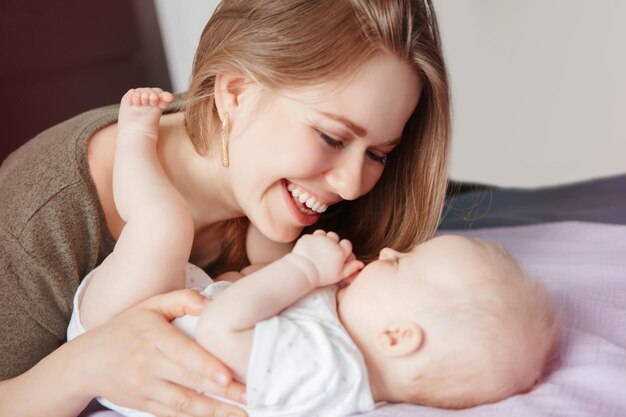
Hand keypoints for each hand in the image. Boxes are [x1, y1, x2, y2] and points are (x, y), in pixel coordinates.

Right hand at [72, 289, 246, 416]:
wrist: (87, 362)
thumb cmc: (126, 328)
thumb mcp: (151, 305)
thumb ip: (182, 300)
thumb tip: (211, 305)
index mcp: (154, 338)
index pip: (184, 355)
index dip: (206, 368)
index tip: (228, 377)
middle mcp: (149, 366)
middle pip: (190, 382)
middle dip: (222, 394)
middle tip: (249, 398)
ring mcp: (146, 389)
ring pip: (184, 404)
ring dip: (214, 413)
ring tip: (241, 415)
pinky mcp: (144, 405)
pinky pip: (173, 415)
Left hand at [292, 230, 362, 286]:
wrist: (302, 271)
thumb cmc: (321, 276)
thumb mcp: (338, 275)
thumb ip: (351, 268)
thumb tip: (361, 264)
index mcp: (340, 251)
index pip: (347, 244)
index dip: (343, 249)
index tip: (338, 254)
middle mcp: (331, 242)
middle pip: (335, 236)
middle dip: (332, 242)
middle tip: (326, 252)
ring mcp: (318, 238)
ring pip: (324, 234)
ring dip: (323, 239)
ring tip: (318, 250)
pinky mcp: (308, 237)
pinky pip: (312, 236)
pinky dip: (312, 241)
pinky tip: (310, 250)